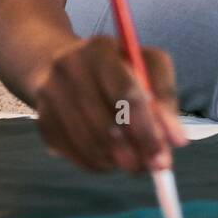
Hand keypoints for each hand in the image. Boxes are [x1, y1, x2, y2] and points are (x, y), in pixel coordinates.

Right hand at [32, 36, 188, 173]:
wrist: (59, 63)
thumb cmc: (116, 66)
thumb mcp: (146, 65)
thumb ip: (164, 98)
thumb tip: (177, 141)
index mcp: (100, 49)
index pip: (126, 94)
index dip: (147, 130)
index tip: (164, 159)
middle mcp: (69, 67)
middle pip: (105, 123)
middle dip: (134, 153)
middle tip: (151, 169)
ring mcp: (49, 95)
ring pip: (88, 144)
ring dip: (116, 162)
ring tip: (133, 162)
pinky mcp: (40, 120)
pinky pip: (71, 154)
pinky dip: (95, 164)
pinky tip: (109, 159)